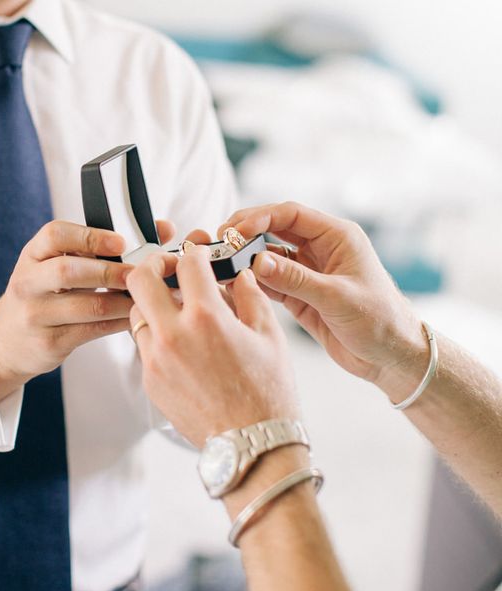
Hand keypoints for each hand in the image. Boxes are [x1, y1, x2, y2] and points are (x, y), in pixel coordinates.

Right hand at [0, 221, 136, 398]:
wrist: (8, 339)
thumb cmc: (45, 295)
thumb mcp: (60, 264)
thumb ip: (104, 246)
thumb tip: (162, 229)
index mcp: (33, 255)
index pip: (55, 235)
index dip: (89, 236)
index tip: (119, 241)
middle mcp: (29, 282)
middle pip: (69, 271)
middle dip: (111, 271)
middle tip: (140, 273)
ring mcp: (36, 314)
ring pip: (86, 305)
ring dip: (122, 301)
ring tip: (146, 298)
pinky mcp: (49, 342)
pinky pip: (91, 330)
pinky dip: (117, 322)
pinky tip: (134, 316)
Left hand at [126, 247, 299, 447]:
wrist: (251, 445)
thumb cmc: (267, 395)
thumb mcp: (270, 337)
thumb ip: (250, 296)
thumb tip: (239, 275)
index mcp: (207, 319)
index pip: (187, 263)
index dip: (194, 252)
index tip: (199, 256)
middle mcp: (174, 336)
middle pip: (141, 278)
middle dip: (155, 265)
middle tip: (170, 269)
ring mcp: (156, 360)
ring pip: (136, 313)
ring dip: (153, 303)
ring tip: (176, 309)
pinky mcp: (150, 381)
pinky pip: (143, 345)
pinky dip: (157, 335)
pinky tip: (180, 343)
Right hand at [222, 202, 426, 401]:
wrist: (390, 356)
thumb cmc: (378, 321)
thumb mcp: (336, 298)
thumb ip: (296, 279)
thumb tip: (257, 260)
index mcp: (337, 237)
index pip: (291, 215)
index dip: (260, 218)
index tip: (234, 231)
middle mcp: (321, 249)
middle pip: (275, 228)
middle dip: (246, 232)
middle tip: (219, 241)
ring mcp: (309, 272)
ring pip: (269, 254)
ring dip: (246, 257)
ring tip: (221, 262)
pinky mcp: (300, 295)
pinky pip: (270, 281)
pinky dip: (252, 281)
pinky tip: (234, 283)